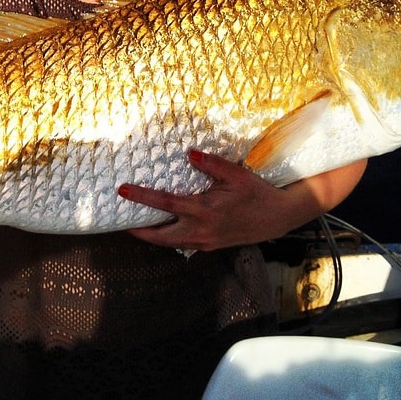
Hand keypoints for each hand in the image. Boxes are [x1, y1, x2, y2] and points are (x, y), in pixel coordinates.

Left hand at [118, 149, 363, 250]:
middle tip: (120, 222)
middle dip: (138, 232)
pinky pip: (184, 243)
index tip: (123, 191)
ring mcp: (206, 241)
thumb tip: (188, 154)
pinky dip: (170, 237)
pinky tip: (165, 227)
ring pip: (171, 243)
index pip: (165, 205)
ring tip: (138, 225)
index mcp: (204, 211)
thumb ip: (211, 164)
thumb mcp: (236, 174)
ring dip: (153, 235)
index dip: (142, 198)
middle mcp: (201, 230)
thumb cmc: (258, 193)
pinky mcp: (211, 246)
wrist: (280, 217)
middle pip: (160, 237)